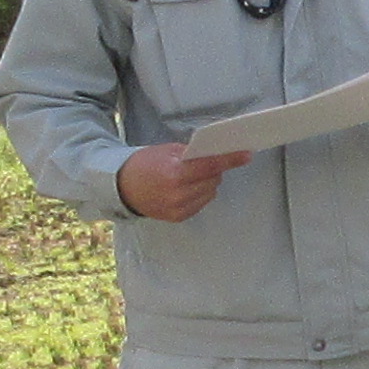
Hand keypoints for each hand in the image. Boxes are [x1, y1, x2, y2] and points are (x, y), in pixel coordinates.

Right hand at [121, 142, 237, 221]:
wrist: (121, 188)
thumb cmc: (144, 164)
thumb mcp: (166, 151)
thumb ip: (192, 154)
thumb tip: (216, 155)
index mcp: (175, 173)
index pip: (210, 165)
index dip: (230, 159)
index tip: (247, 154)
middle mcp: (179, 193)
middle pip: (213, 180)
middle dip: (214, 170)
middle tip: (203, 163)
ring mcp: (179, 208)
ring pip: (210, 192)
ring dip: (208, 182)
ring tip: (191, 176)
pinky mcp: (179, 217)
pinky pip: (201, 203)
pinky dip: (200, 194)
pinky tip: (186, 188)